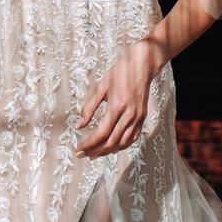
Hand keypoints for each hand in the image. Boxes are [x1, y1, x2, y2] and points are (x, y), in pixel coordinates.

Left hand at [74, 38, 167, 158]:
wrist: (142, 66)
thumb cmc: (120, 72)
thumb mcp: (101, 86)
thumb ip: (89, 107)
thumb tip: (79, 125)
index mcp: (117, 106)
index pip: (101, 133)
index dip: (89, 144)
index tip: (78, 149)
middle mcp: (129, 115)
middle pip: (111, 142)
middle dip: (95, 151)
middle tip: (83, 154)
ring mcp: (138, 118)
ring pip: (122, 144)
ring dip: (107, 151)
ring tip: (94, 154)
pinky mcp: (142, 119)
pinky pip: (132, 139)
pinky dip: (121, 146)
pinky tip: (111, 147)